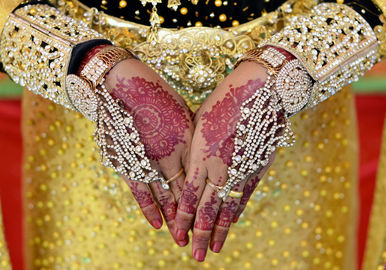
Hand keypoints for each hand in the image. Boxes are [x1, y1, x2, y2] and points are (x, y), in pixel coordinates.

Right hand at [104, 58, 193, 244]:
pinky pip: (142, 192)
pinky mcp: (130, 162)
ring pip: (166, 198)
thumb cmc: (157, 92)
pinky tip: (158, 225)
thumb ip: (191, 136)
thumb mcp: (183, 112)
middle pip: (186, 192)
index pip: (202, 177)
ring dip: (173, 220)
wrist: (122, 83)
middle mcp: (172, 155)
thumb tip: (200, 152)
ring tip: (181, 239)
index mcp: (189, 140)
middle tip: (201, 237)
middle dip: (194, 215)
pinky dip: (150, 209)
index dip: (208, 197)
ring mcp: (151, 160)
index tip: (216, 213)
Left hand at [175, 61, 282, 260]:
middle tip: (195, 256)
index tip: (177, 235)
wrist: (260, 90)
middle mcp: (220, 168)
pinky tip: (233, 223)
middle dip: (200, 234)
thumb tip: (189, 171)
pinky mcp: (257, 168)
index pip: (188, 197)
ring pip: (228, 209)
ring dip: (221, 231)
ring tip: (215, 250)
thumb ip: (193, 152)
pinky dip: (237, 212)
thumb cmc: (223, 101)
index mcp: (201, 156)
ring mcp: (241, 170)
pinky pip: (244, 196)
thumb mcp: (198, 124)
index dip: (182, 219)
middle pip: (208, 210)